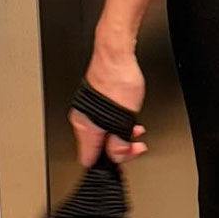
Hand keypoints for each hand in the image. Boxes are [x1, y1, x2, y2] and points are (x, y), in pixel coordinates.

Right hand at [69, 51, 147, 167]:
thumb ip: (119, 140)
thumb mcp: (124, 117)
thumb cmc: (118, 78)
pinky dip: (116, 122)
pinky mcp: (95, 99)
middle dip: (119, 148)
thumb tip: (117, 155)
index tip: (120, 164)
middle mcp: (83, 119)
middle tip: (135, 145)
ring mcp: (88, 109)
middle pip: (98, 146)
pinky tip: (128, 118)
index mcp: (86, 128)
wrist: (115, 52)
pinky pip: (104, 119)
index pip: (89, 158)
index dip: (106, 165)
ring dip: (120, 134)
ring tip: (135, 131)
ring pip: (102, 132)